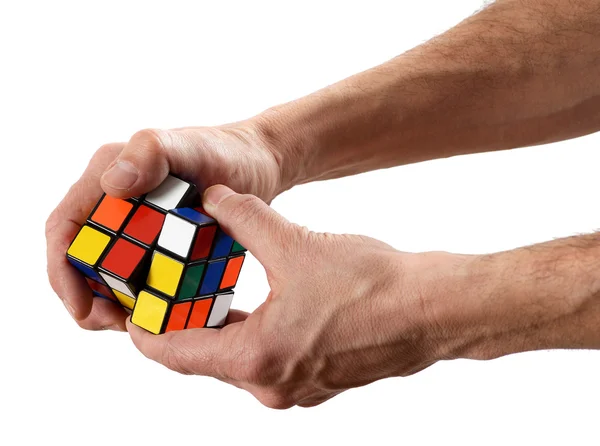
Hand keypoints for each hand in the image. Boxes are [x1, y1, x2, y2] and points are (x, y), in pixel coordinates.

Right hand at [46, 122, 286, 329]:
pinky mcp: (153, 239)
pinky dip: (138, 297)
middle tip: (116, 323)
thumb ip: (150, 153)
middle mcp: (111, 201)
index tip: (82, 308)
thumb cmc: (225, 151)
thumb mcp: (189, 147)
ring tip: (136, 323)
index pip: (64, 227)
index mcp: (106, 174)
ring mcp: (132, 223)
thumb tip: (111, 184)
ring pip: (104, 272)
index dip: (63, 270)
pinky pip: (134, 274)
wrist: (256, 164)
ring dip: (110, 302)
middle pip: (79, 258)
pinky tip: (157, 313)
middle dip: (86, 296)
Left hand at [127, 185, 463, 407]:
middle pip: (203, 357)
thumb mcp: (293, 243)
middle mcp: (270, 385)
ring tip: (205, 293)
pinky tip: (257, 304)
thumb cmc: (370, 284)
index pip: (172, 352)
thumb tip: (212, 197)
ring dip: (219, 328)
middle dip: (183, 323)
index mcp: (255, 358)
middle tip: (167, 289)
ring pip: (237, 359)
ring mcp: (297, 388)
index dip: (145, 326)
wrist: (432, 309)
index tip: (132, 305)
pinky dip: (252, 335)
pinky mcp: (318, 380)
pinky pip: (268, 360)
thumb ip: (244, 218)